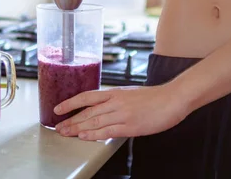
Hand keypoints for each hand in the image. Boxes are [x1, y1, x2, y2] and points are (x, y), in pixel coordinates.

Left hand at [54, 85, 189, 140]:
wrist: (172, 99)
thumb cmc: (154, 98)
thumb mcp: (130, 93)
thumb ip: (116, 100)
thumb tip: (103, 107)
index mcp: (115, 92)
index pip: (87, 97)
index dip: (70, 103)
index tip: (58, 108)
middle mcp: (115, 102)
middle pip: (87, 111)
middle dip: (71, 120)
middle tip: (58, 127)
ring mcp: (122, 113)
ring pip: (94, 121)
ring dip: (78, 128)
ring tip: (65, 133)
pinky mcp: (131, 125)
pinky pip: (108, 130)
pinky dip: (94, 134)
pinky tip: (84, 136)